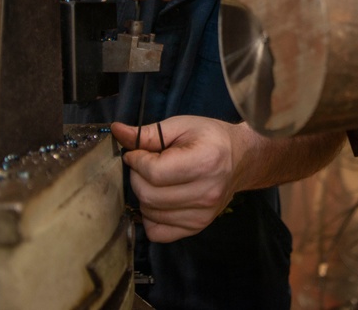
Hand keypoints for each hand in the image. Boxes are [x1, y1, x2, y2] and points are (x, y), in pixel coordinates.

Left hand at [111, 117, 240, 242]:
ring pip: (150, 213)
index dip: (136, 161)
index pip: (154, 173)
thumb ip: (148, 133)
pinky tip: (159, 200)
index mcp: (205, 162)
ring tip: (156, 180)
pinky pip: (158, 232)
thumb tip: (117, 132)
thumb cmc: (210, 138)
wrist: (240, 158)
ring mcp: (203, 214)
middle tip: (145, 165)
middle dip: (137, 177)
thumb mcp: (181, 126)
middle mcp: (207, 193)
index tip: (137, 153)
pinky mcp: (197, 227)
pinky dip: (150, 217)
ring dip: (144, 195)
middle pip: (149, 195)